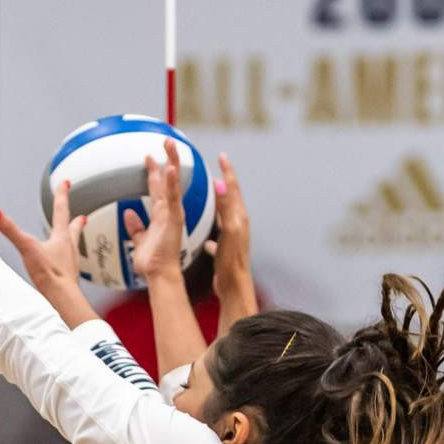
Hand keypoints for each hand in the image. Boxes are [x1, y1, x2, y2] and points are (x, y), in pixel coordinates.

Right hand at [0, 181, 93, 320]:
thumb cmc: (49, 274)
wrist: (63, 300)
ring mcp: (71, 264)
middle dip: (76, 221)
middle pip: (74, 230)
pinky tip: (64, 269)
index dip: (61, 194)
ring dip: (73, 241)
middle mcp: (70, 249)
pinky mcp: (68, 279)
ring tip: (73, 240)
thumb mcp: (26, 247)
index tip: (65, 182)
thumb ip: (9, 229)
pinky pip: (69, 266)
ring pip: (74, 248)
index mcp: (61, 238)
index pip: (61, 210)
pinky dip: (67, 262)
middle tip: (82, 216)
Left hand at [121, 152, 188, 287]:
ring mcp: (173, 213)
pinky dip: (172, 182)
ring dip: (172, 161)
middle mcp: (169, 211)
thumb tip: (128, 215)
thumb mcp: (138, 241)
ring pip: (173, 182)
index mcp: (161, 215)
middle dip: (167, 159)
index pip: (158, 188)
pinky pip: (172, 197)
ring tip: (170, 143)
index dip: (154, 173)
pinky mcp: (175, 218)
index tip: (149, 158)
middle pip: (168, 179)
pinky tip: (170, 167)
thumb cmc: (152, 262)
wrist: (159, 274)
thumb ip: (135, 228)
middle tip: (166, 140)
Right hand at [206, 153, 254, 309]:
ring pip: (226, 214)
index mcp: (239, 217)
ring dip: (219, 203)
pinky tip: (205, 236)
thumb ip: (226, 208)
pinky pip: (219, 233)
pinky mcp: (227, 249)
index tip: (222, 156)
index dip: (227, 171)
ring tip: (210, 195)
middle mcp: (238, 224)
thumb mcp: (229, 230)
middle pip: (231, 198)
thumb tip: (221, 184)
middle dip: (224, 183)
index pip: (233, 188)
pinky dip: (213, 227)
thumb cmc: (231, 260)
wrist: (234, 286)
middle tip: (217, 169)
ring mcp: (233, 237)